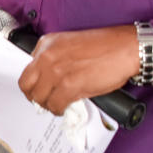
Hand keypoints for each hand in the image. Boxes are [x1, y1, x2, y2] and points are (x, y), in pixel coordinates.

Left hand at [18, 25, 139, 114]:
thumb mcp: (70, 42)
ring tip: (55, 105)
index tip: (38, 88)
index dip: (33, 82)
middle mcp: (47, 57)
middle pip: (27, 85)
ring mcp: (57, 72)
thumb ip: (55, 56)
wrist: (126, 48)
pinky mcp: (70, 85)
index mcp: (46, 44)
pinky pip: (55, 104)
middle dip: (33, 96)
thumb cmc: (104, 45)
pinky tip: (63, 108)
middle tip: (41, 101)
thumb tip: (48, 76)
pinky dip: (58, 110)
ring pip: (39, 98)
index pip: (27, 69)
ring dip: (46, 105)